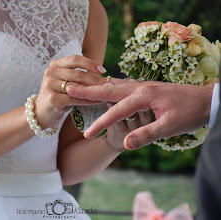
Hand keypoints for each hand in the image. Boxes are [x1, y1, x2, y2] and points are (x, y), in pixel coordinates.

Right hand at [34, 55, 107, 127]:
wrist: (42, 113)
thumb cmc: (59, 96)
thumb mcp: (67, 83)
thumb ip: (79, 76)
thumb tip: (102, 74)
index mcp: (55, 65)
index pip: (75, 59)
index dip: (90, 64)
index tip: (104, 70)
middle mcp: (50, 72)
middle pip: (78, 73)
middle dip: (96, 79)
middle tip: (109, 84)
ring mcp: (49, 85)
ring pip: (76, 86)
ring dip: (93, 90)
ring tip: (106, 93)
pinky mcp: (52, 98)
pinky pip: (74, 98)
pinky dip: (87, 100)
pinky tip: (97, 101)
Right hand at [67, 78, 212, 149]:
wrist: (207, 99)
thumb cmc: (189, 113)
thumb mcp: (170, 127)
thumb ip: (146, 135)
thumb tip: (126, 144)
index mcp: (144, 96)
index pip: (116, 111)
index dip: (101, 124)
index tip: (87, 134)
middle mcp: (140, 87)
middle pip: (108, 89)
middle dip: (88, 91)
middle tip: (69, 89)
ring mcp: (142, 85)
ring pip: (114, 85)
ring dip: (97, 86)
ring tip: (81, 85)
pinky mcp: (146, 87)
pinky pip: (122, 85)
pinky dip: (109, 86)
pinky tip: (105, 87)